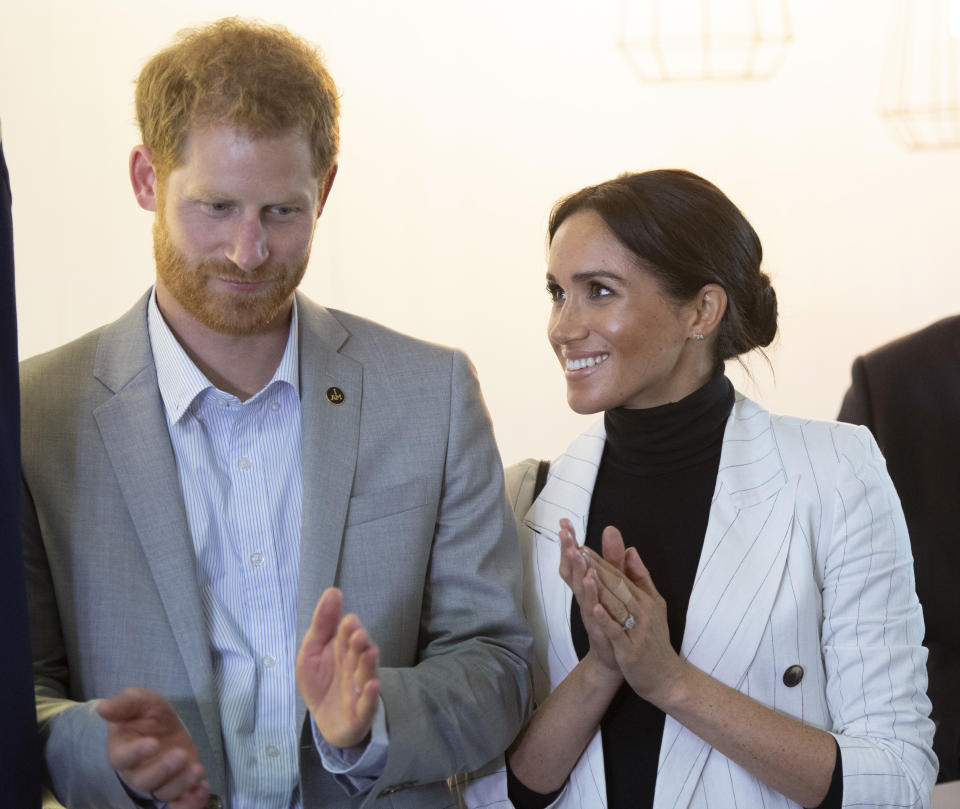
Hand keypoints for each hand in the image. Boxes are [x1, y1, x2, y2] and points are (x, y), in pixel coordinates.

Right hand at [97, 688, 208, 808]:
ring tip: (197, 770)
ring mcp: (158, 781)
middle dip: (163, 770)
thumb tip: (102, 707)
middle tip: (180, 755)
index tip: (153, 743)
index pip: (121, 758)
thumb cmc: (145, 713)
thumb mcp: (137, 701)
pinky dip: (191, 803)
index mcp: (122, 750)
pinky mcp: (176, 786)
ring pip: (164, 792)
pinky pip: (179, 804)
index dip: (135, 753)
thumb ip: (123, 704)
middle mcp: (137, 771)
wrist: (163, 724)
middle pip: (144, 781)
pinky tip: (203, 789)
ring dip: (181, 784)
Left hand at [296, 587, 379, 748]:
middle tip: (358, 635)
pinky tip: (372, 685)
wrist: (325, 719)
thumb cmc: (320, 681)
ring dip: (368, 664)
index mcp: (344, 650)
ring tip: (369, 652)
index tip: (348, 620)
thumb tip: (333, 591)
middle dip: (359, 643)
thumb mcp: (312, 651)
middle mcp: (355, 667)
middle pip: (359, 653)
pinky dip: (371, 696)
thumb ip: (322, 623)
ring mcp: (360, 689)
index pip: (349, 635)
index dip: (349, 628)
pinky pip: (368, 704)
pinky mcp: (361, 713)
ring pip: (366, 674)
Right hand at [557, 519, 621, 675]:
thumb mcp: (617, 584)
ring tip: (577, 554)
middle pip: (573, 572)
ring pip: (582, 591)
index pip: (577, 561)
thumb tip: (612, 531)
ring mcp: (591, 615)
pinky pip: (595, 615)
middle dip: (569, 552)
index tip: (564, 523)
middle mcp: (586, 598)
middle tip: (564, 533)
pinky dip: (593, 601)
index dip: (570, 543)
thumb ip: (614, 559)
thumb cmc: (615, 619)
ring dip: (579, 573)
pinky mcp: (600, 631)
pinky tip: (592, 592)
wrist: (618, 658)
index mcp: (590, 586)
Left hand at [583, 527, 687, 706]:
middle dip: (598, 567)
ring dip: (601, 588)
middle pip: (618, 586)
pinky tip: (595, 607)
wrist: (666, 678)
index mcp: (645, 599)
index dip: (602, 561)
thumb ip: (641, 577)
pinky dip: (607, 619)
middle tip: (579, 549)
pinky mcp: (631, 649)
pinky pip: (617, 632)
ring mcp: (637, 630)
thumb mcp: (653, 604)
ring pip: (617, 605)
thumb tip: (631, 550)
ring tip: (585, 570)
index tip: (583, 545)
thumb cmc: (655, 639)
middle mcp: (642, 611)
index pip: (621, 576)